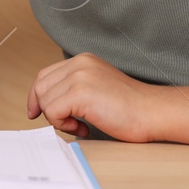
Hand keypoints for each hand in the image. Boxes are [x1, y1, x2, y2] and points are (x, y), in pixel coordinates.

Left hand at [26, 53, 165, 140]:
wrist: (152, 113)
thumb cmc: (130, 108)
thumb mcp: (98, 87)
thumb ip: (75, 88)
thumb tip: (48, 104)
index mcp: (83, 60)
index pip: (46, 75)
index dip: (37, 95)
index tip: (36, 112)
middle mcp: (79, 64)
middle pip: (40, 86)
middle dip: (46, 109)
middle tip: (67, 123)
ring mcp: (79, 76)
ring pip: (45, 101)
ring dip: (58, 119)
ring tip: (79, 125)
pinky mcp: (80, 93)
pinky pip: (53, 112)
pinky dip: (64, 125)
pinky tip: (83, 128)